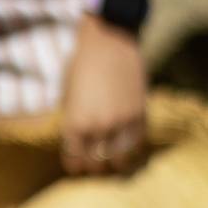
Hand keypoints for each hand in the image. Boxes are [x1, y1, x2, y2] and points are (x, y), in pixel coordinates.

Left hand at [59, 17, 149, 174]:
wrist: (109, 40)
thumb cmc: (81, 63)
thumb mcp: (67, 94)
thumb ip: (72, 120)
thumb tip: (78, 144)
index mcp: (75, 123)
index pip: (74, 160)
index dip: (75, 166)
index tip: (77, 166)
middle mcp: (98, 127)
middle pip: (96, 164)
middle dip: (93, 167)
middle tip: (94, 165)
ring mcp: (121, 122)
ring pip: (120, 160)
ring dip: (115, 162)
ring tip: (112, 159)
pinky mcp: (140, 114)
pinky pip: (137, 143)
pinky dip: (131, 148)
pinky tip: (126, 145)